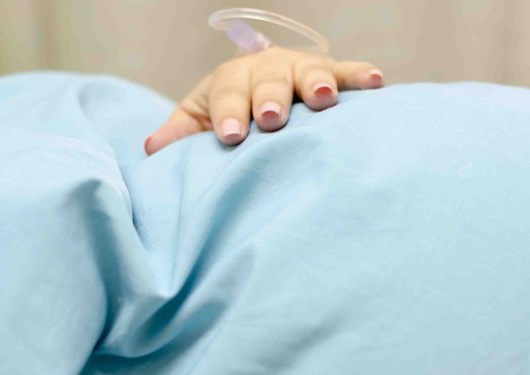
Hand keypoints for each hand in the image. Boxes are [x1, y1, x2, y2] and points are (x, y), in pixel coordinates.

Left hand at [144, 48, 384, 153]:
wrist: (259, 88)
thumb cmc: (231, 114)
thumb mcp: (201, 121)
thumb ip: (182, 135)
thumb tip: (154, 149)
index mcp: (231, 82)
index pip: (227, 96)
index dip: (229, 113)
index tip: (231, 136)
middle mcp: (266, 70)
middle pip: (269, 81)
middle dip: (271, 98)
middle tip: (272, 118)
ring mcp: (300, 70)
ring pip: (309, 72)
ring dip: (317, 82)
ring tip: (324, 97)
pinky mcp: (331, 74)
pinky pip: (347, 72)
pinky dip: (360, 75)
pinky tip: (376, 82)